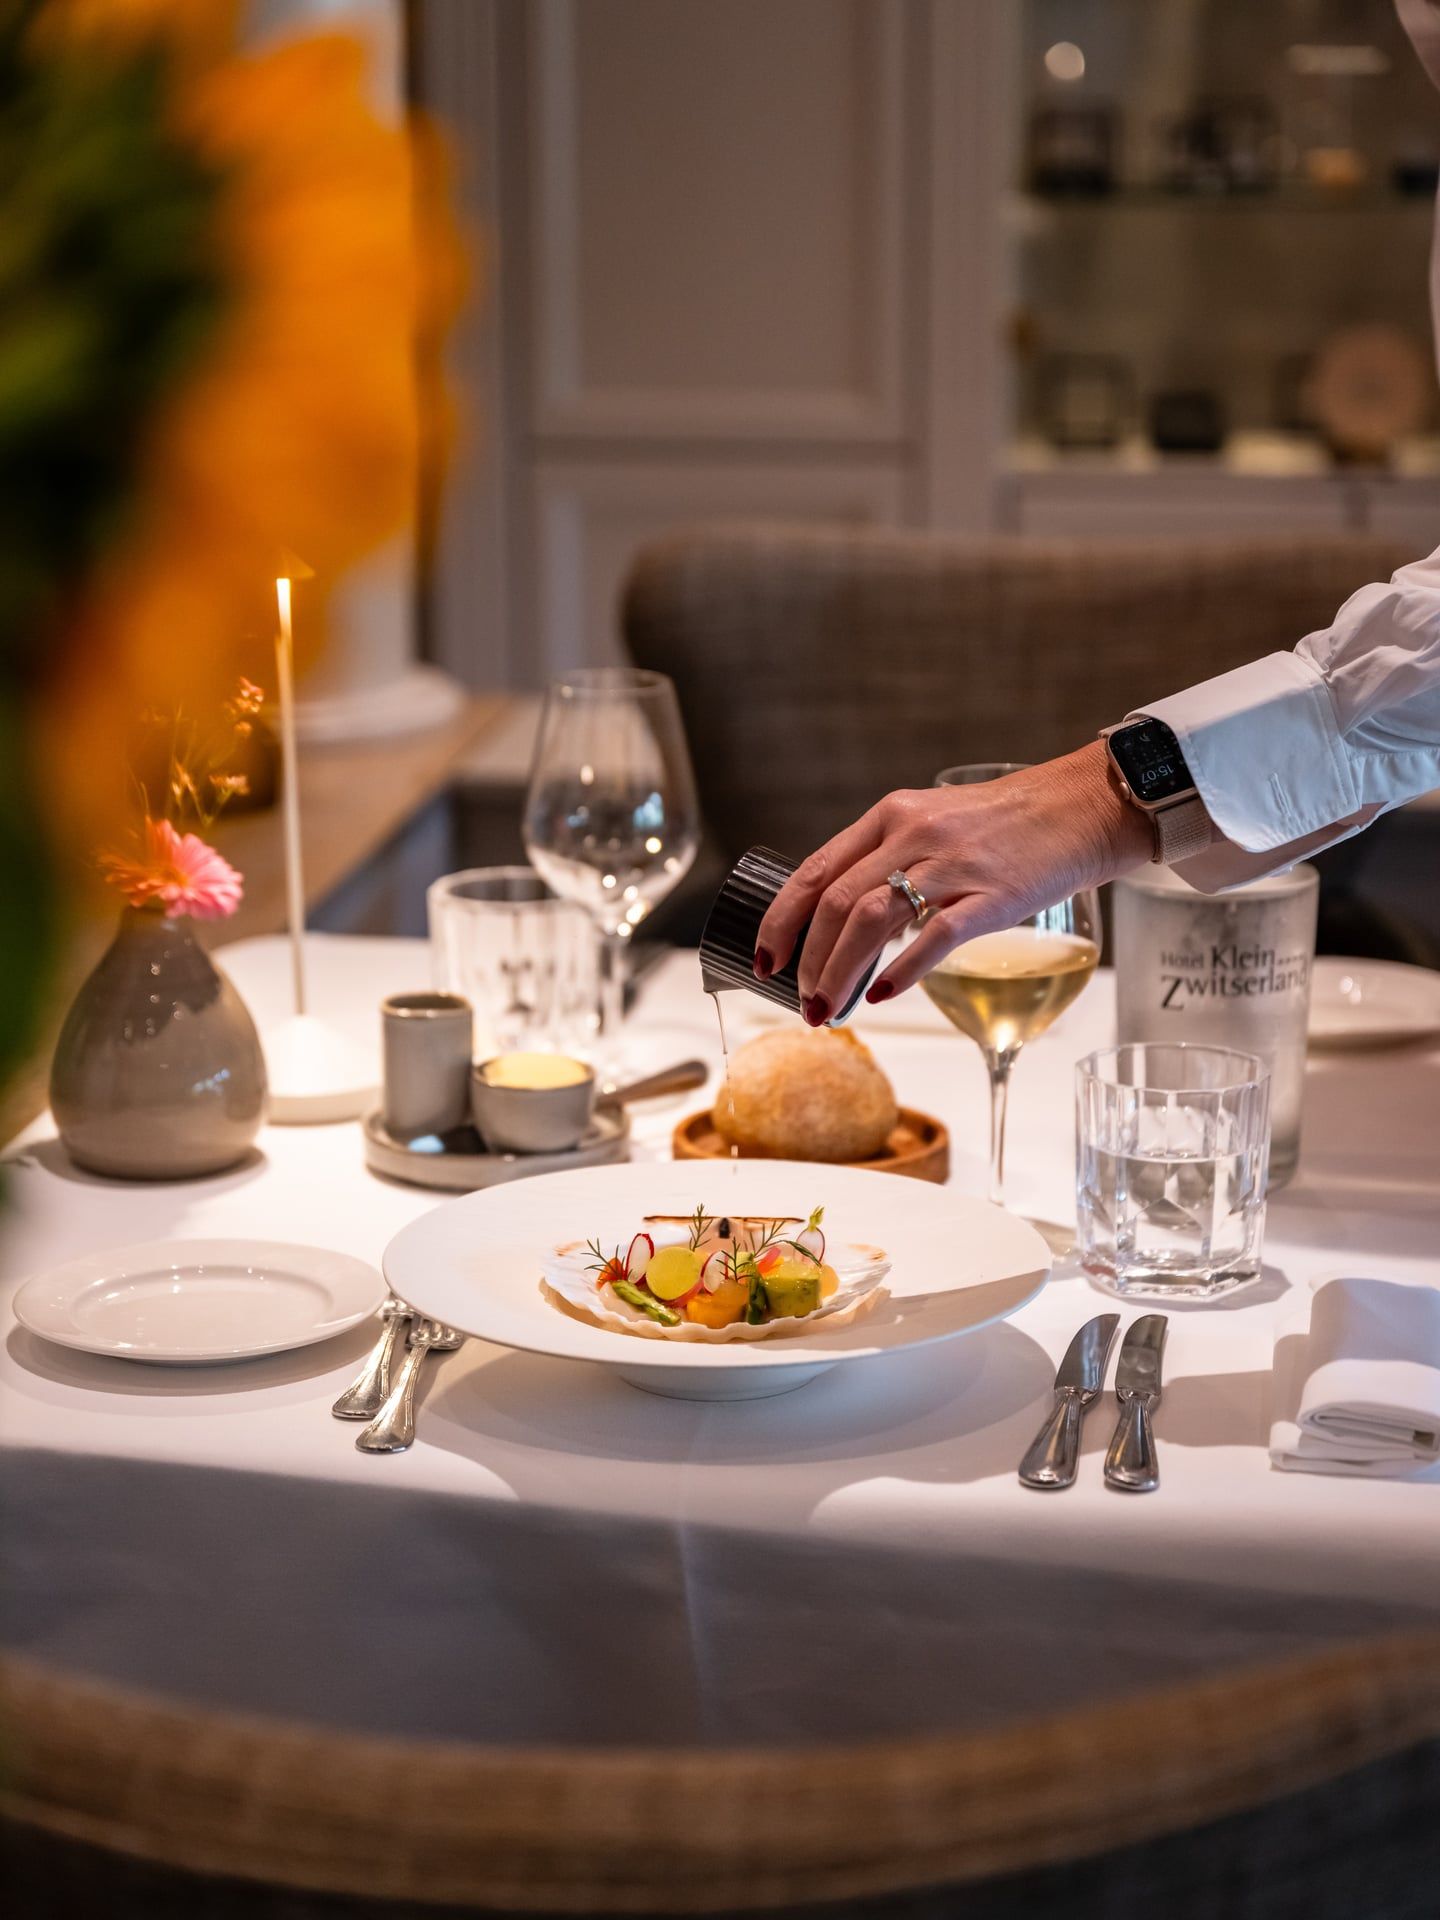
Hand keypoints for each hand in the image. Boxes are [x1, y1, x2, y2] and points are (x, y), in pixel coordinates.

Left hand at [754, 742, 1154, 1022]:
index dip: (782, 920)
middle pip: (837, 904)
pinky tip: (880, 995)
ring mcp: (953, 865)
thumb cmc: (1004, 825)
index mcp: (889, 817)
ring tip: (828, 1008)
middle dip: (809, 961)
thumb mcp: (931, 823)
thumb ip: (887, 858)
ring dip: (840, 972)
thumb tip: (838, 917)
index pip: (815, 871)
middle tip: (800, 1003)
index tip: (765, 959)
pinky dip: (900, 971)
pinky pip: (935, 936)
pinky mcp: (992, 896)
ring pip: (873, 921)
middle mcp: (913, 835)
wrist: (1080, 808)